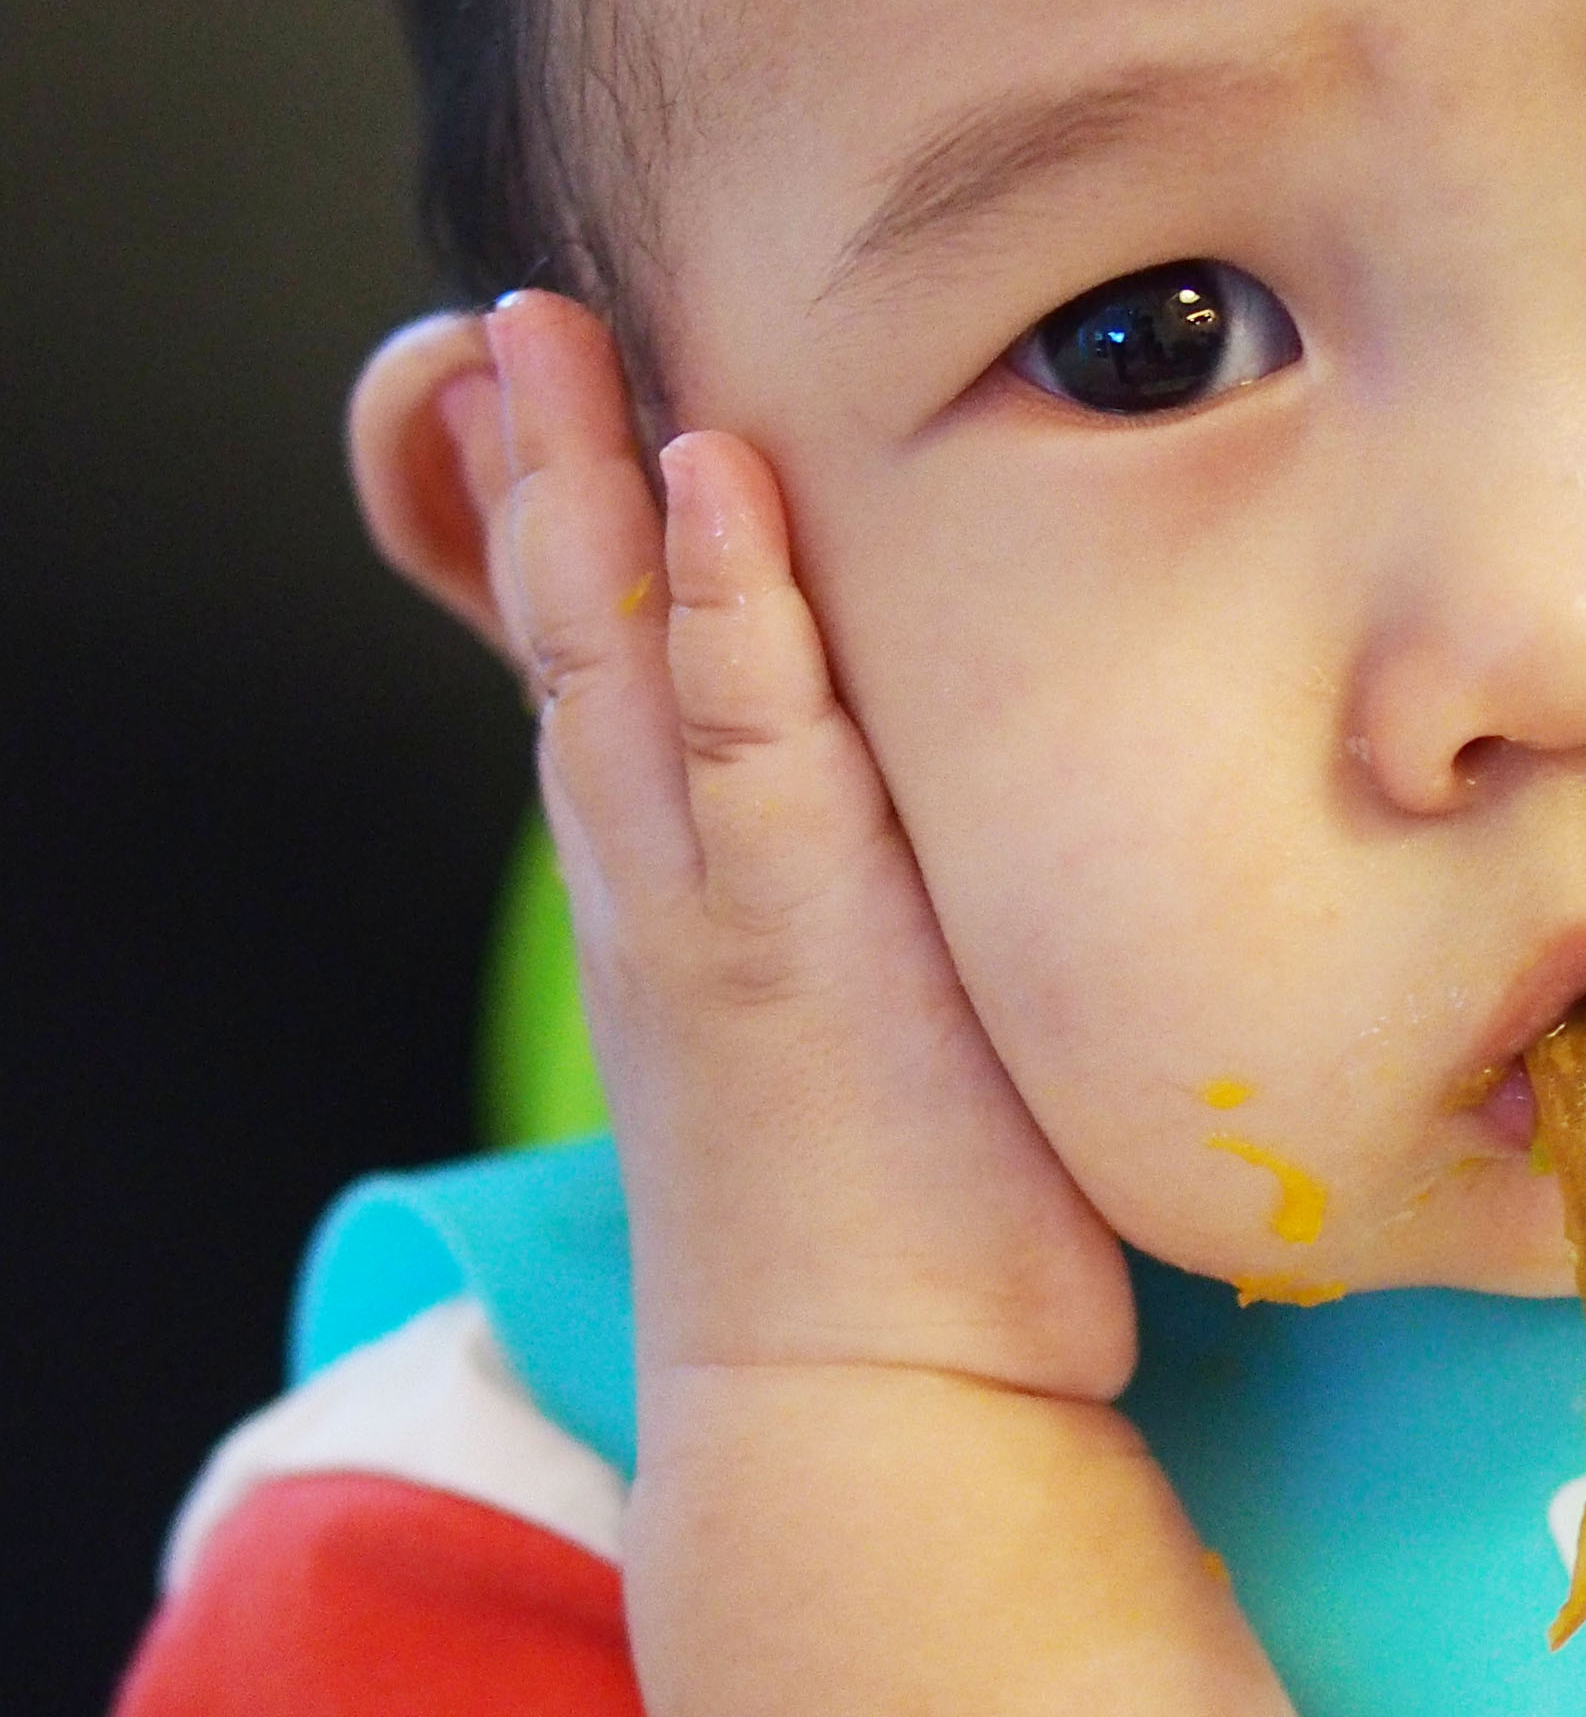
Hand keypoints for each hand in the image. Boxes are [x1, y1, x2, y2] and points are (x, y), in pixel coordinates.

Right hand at [453, 293, 1132, 1403]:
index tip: (553, 395)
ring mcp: (714, 910)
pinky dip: (723, 603)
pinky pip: (749, 736)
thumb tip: (942, 852)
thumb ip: (877, 926)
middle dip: (539, 468)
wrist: (874, 1409)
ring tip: (555, 327)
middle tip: (512, 307)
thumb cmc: (909, 1241)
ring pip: (618, 658)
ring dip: (587, 486)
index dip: (571, 536)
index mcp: (681, 910)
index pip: (604, 684)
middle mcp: (664, 892)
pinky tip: (715, 483)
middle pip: (569, 638)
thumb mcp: (868, 1042)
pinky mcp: (795, 944)